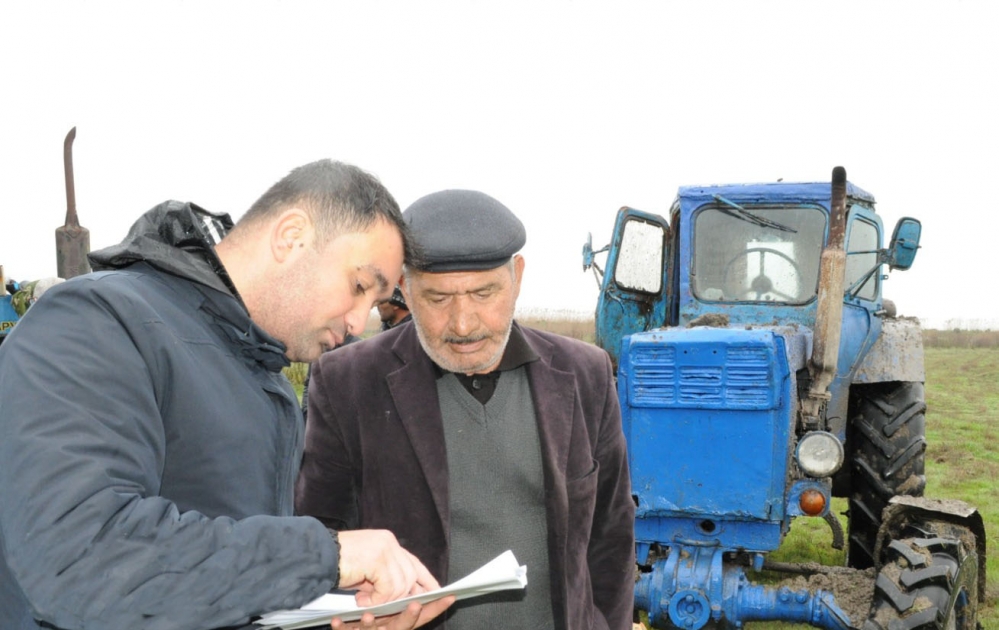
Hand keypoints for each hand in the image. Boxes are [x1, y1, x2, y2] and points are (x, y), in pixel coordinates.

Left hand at [330, 597, 454, 629]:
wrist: (344, 626)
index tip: (449, 596)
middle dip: (408, 617)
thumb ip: (400, 594)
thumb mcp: (387, 602)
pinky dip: (342, 626)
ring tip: (368, 614)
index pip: (421, 616)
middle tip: (415, 605)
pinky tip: (336, 620)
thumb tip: (414, 580)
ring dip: (371, 624)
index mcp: (398, 621)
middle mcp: (386, 629)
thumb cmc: (369, 616)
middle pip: (401, 626)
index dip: (435, 608)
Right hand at [336, 530, 440, 604]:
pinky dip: (375, 600)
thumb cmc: (338, 564)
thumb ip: (385, 577)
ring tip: (364, 601)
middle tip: (380, 604)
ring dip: (383, 600)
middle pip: (410, 576)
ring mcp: (384, 549)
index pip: (414, 563)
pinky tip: (360, 599)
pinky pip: (388, 588)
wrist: (316, 557)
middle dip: (401, 596)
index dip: (426, 579)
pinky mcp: (378, 559)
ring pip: (400, 585)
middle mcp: (389, 542)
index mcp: (388, 542)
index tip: (437, 592)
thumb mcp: (367, 571)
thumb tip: (405, 593)